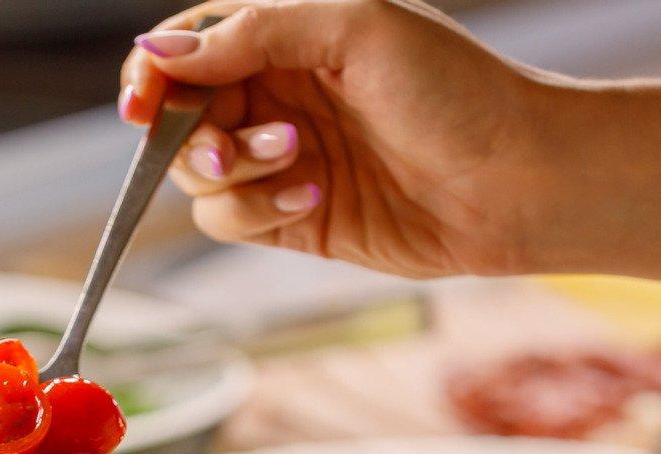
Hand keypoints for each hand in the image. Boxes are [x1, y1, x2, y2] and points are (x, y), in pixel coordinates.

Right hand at [119, 0, 561, 278]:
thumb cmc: (457, 90)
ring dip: (233, 171)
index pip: (190, 47)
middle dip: (190, 133)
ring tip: (299, 161)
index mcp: (288, 35)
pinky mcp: (288, 219)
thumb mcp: (355, 27)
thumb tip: (158, 54)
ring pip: (196, 174)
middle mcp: (277, 95)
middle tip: (224, 146)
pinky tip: (313, 198)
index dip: (153, 74)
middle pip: (179, 114)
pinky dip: (255, 210)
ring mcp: (279, 159)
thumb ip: (252, 33)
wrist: (519, 181)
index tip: (142, 103)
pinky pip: (228, 219)